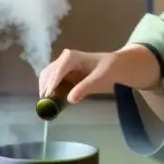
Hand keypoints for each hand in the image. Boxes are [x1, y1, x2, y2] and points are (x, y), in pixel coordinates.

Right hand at [38, 45, 159, 103]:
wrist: (118, 66)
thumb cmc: (111, 71)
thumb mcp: (100, 79)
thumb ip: (85, 88)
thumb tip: (70, 99)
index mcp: (71, 57)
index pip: (58, 71)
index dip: (52, 84)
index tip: (48, 97)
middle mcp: (64, 59)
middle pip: (48, 73)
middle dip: (45, 88)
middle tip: (45, 105)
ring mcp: (63, 66)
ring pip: (47, 77)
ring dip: (45, 89)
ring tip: (47, 105)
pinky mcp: (64, 74)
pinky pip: (53, 81)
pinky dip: (50, 90)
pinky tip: (52, 100)